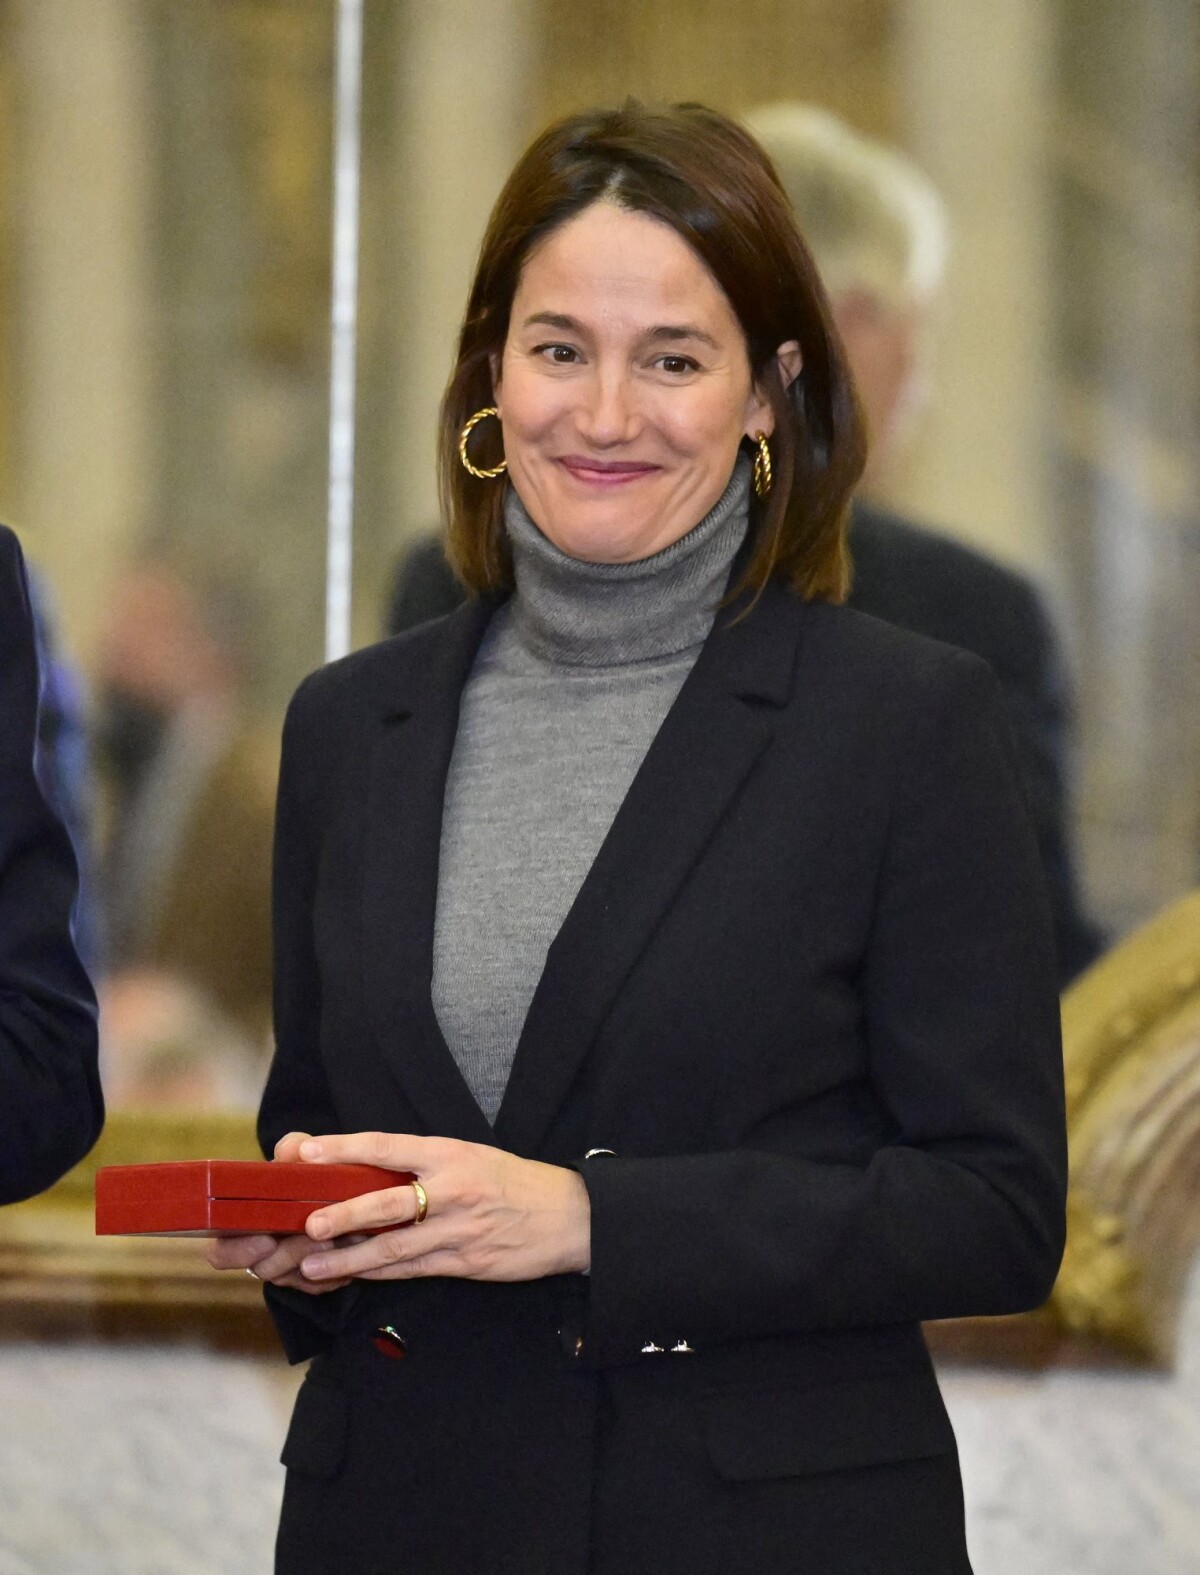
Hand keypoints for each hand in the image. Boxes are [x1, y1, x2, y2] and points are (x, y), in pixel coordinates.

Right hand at [205, 1131, 356, 1294]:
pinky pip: (324, 1283)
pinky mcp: (317, 1280)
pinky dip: (337, 1268)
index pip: (220, 1252)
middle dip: (289, 1254)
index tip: (266, 1238)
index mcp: (242, 1227)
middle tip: (314, 1236)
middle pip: (263, 1268)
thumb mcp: (301, 1156)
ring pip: (296, 1278)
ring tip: (335, 1239)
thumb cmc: (310, 1173)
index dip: (238, 1251)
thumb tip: (289, 1151)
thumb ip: (292, 1148)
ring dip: (316, 1258)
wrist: (346, 1191)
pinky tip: (351, 1250)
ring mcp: (288, 1271)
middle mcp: (261, 1254)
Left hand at [281, 1130, 591, 1284]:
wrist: (569, 1215)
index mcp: (451, 1154)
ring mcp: (460, 1229)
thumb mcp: (472, 1157)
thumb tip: (368, 1167)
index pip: (389, 1146)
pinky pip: (414, 1268)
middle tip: (309, 1223)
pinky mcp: (466, 1262)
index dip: (347, 1148)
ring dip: (351, 1257)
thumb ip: (425, 1163)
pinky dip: (380, 1272)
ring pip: (395, 1246)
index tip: (309, 1150)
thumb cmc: (514, 1183)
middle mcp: (453, 1189)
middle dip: (345, 1214)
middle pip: (389, 1202)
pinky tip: (353, 1274)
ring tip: (312, 1265)